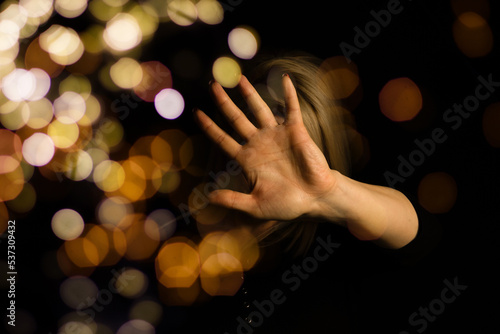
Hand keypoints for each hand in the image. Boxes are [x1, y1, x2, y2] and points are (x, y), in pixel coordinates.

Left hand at [194, 74, 338, 221]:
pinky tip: (285, 78)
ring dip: (250, 93)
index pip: (222, 138)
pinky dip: (289, 93)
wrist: (315, 199)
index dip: (209, 126)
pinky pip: (291, 108)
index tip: (196, 113)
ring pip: (259, 109)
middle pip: (236, 118)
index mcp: (246, 159)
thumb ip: (233, 200)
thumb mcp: (256, 206)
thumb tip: (209, 197)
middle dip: (224, 102)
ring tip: (239, 78)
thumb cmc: (287, 204)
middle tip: (212, 84)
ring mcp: (276, 135)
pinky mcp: (296, 131)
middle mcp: (259, 143)